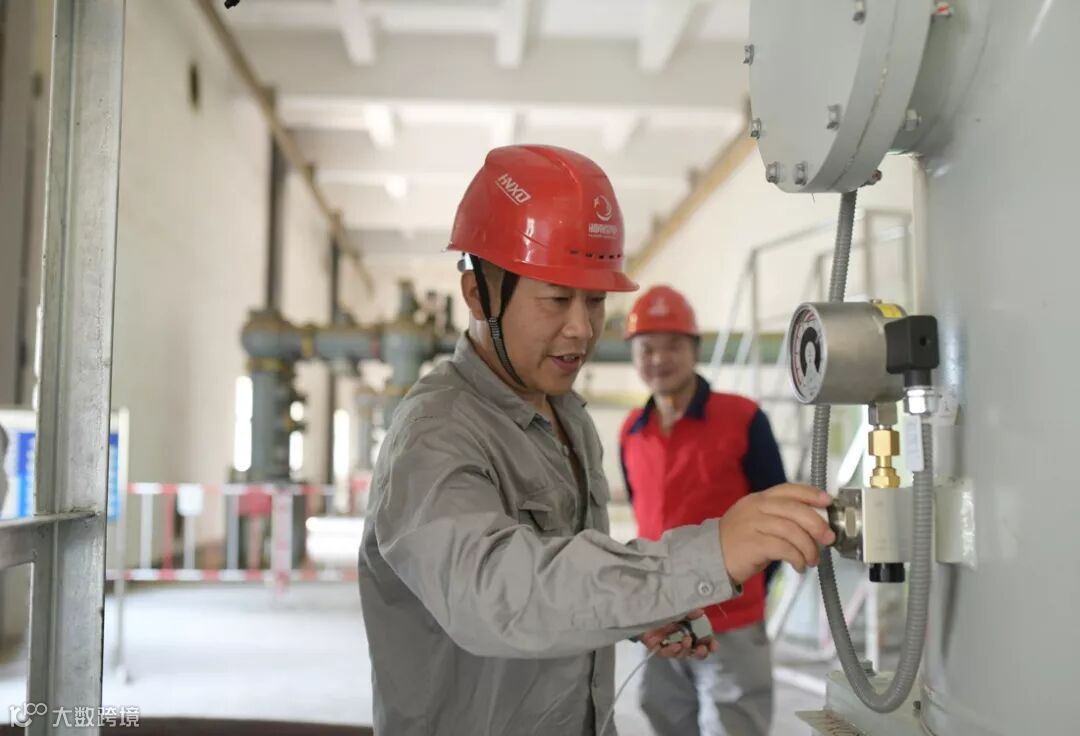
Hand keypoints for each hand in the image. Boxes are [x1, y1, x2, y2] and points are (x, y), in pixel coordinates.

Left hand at [638, 610, 718, 659]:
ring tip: (686, 641)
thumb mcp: (677, 607)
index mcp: (687, 629)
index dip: (709, 645)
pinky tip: (675, 645)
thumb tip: (700, 612)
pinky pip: (665, 653)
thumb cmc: (660, 605)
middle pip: (693, 651)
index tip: (714, 646)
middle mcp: (679, 638)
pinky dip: (671, 651)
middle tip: (701, 649)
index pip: (702, 640)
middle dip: (700, 652)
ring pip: (681, 653)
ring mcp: (667, 644)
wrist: (638, 605)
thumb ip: (688, 611)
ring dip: (686, 649)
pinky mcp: (655, 647)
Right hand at [718, 483, 834, 584]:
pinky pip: (783, 548)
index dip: (810, 494)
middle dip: (816, 524)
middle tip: (828, 538)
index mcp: (759, 499)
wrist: (709, 556)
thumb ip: (781, 518)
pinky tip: (799, 566)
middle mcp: (756, 508)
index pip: (788, 489)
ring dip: (808, 547)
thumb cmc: (739, 541)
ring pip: (791, 530)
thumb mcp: (758, 522)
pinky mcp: (752, 544)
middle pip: (794, 509)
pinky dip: (797, 558)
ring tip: (812, 559)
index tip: (828, 502)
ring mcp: (752, 525)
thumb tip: (815, 525)